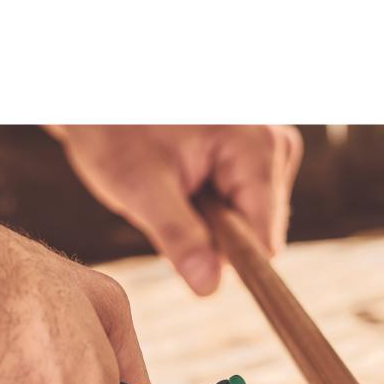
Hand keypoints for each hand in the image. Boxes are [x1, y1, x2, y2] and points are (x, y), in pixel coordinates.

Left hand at [50, 125, 302, 294]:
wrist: (105, 95)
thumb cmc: (114, 127)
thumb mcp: (139, 186)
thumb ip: (178, 237)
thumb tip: (210, 288)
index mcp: (258, 148)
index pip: (264, 241)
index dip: (227, 260)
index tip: (188, 256)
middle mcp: (278, 145)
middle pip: (259, 233)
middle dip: (212, 234)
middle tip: (167, 200)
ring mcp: (272, 148)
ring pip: (250, 223)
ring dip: (208, 220)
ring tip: (172, 183)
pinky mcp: (260, 155)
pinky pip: (243, 206)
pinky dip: (211, 205)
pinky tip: (185, 179)